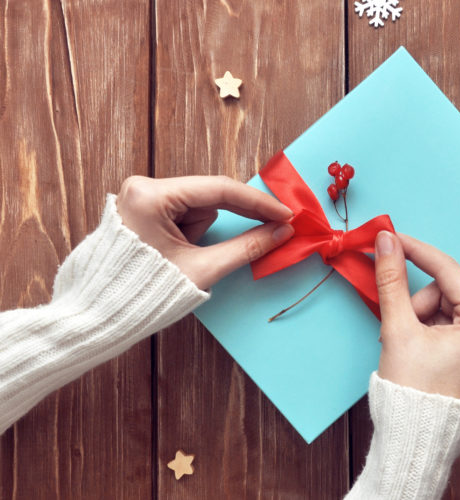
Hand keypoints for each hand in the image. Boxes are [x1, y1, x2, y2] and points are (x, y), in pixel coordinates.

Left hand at [116, 175, 293, 289]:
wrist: (102, 315)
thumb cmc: (145, 292)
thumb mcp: (203, 268)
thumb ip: (247, 246)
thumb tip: (281, 231)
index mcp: (152, 195)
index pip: (219, 189)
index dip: (258, 202)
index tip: (285, 213)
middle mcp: (144, 188)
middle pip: (209, 196)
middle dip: (233, 217)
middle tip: (275, 224)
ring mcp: (142, 198)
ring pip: (198, 207)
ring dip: (204, 231)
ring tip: (186, 257)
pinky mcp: (144, 210)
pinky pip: (184, 214)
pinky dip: (193, 233)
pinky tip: (179, 253)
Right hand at [373, 231, 459, 398]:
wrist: (418, 440)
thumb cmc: (414, 392)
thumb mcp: (399, 330)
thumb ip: (392, 280)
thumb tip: (386, 242)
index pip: (447, 270)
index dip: (415, 251)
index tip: (392, 238)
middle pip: (446, 291)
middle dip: (416, 305)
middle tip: (399, 330)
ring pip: (446, 306)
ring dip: (419, 318)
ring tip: (407, 346)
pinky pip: (451, 323)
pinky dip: (428, 329)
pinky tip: (417, 349)